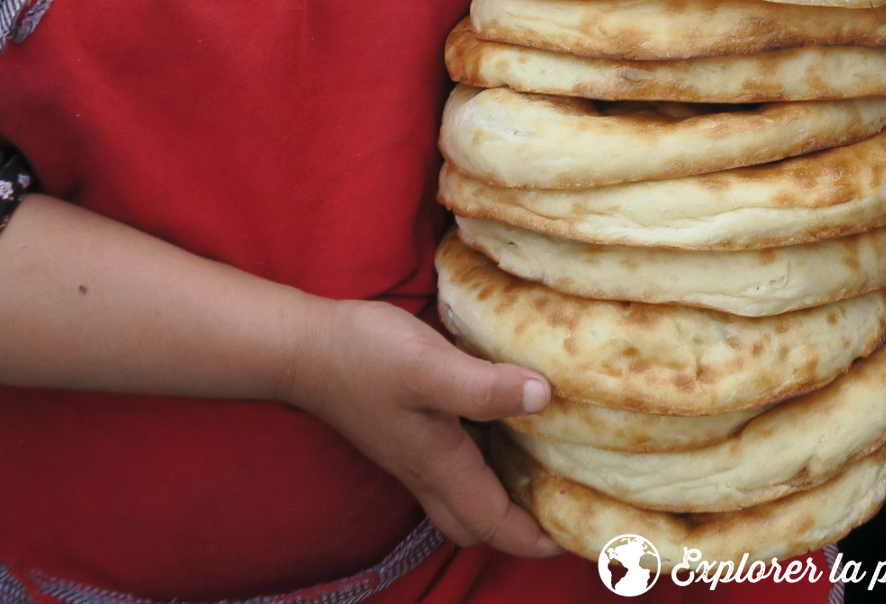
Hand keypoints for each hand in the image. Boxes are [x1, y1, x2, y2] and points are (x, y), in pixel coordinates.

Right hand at [285, 297, 559, 557]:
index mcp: (441, 467)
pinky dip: (480, 461)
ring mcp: (412, 453)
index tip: (580, 533)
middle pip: (479, 525)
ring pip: (464, 497)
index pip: (496, 525)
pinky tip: (498, 421)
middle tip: (560, 499)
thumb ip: (484, 388)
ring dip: (500, 495)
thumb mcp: (429, 367)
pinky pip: (451, 466)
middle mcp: (428, 471)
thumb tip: (545, 398)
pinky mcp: (404, 431)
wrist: (305, 348)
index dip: (538, 536)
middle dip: (519, 528)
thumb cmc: (366, 357)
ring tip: (540, 463)